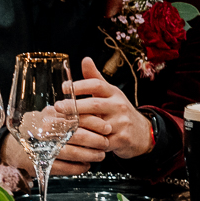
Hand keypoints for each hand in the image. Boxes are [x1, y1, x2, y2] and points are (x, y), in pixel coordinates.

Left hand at [54, 56, 154, 171]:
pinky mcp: (121, 140)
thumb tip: (85, 59)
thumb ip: (95, 78)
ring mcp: (121, 123)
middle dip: (75, 106)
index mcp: (114, 93)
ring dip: (78, 125)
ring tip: (61, 124)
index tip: (64, 87)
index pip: (97, 84)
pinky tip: (73, 140)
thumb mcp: (110, 93)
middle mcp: (119, 106)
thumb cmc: (119, 111)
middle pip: (95, 104)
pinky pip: (100, 140)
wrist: (142, 133)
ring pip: (96, 124)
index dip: (80, 85)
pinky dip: (86, 141)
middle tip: (57, 107)